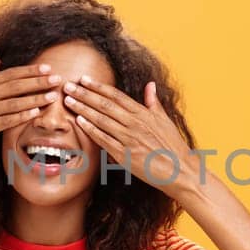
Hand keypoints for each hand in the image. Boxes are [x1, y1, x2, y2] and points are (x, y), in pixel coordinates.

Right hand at [0, 61, 60, 153]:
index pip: (10, 75)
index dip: (29, 71)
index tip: (45, 68)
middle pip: (15, 86)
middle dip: (38, 82)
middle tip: (56, 79)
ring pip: (14, 103)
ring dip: (35, 99)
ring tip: (52, 96)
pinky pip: (6, 121)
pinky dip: (21, 116)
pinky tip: (35, 113)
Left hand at [62, 75, 201, 195]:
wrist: (181, 170)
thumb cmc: (173, 146)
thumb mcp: (165, 120)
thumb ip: (154, 102)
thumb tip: (150, 85)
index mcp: (144, 114)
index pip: (116, 96)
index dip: (99, 87)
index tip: (84, 79)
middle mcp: (135, 123)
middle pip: (105, 105)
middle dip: (84, 94)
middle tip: (68, 86)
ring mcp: (129, 139)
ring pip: (102, 120)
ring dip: (83, 109)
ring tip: (68, 100)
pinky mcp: (125, 156)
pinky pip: (104, 140)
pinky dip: (91, 129)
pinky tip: (79, 121)